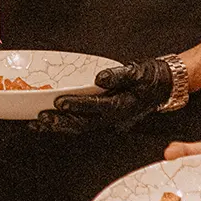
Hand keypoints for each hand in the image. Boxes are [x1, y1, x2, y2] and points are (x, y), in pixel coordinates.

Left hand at [32, 58, 172, 132]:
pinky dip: (65, 124)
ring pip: (80, 128)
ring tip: (37, 124)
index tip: (59, 102)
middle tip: (39, 119)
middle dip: (60, 122)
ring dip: (59, 127)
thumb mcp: (139, 72)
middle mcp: (113, 118)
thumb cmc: (150, 78)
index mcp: (122, 106)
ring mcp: (108, 121)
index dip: (76, 105)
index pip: (95, 107)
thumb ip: (119, 75)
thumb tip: (100, 78)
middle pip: (83, 124)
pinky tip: (50, 122)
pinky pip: (82, 124)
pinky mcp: (104, 119)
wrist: (164, 88)